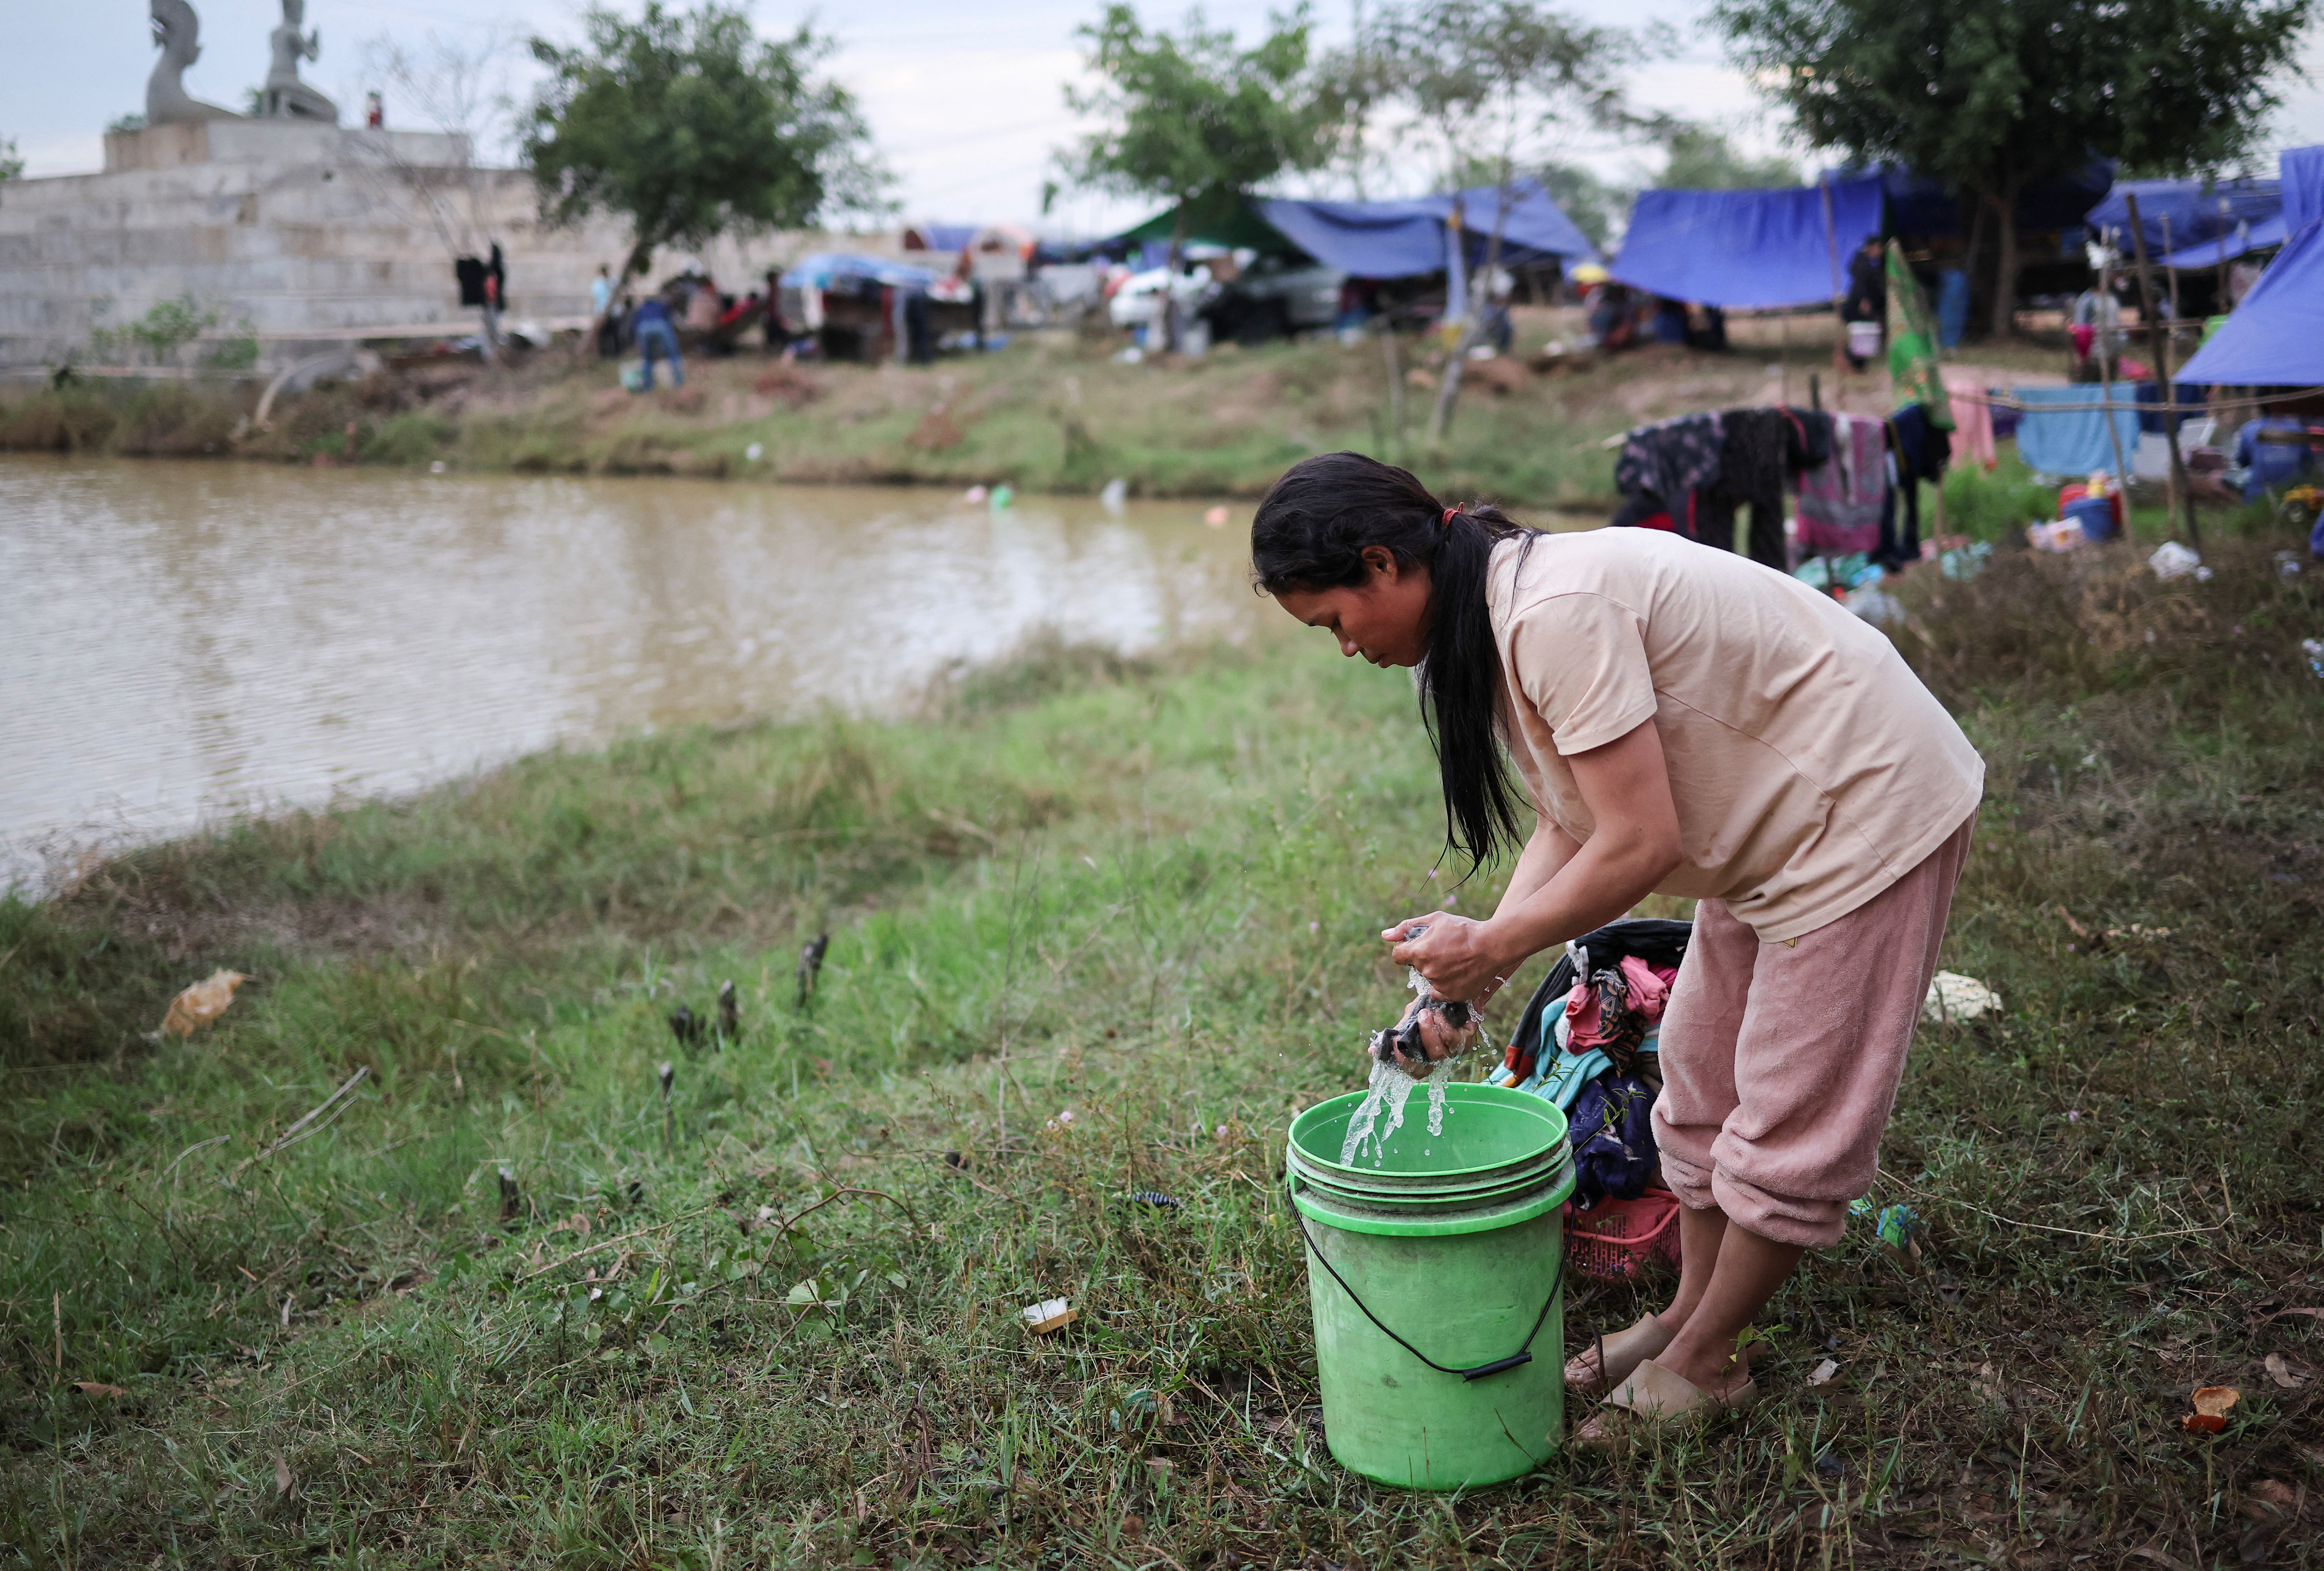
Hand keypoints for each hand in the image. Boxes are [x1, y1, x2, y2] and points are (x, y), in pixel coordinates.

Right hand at [1376, 994, 1479, 1071]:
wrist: (1454, 995)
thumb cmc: (1431, 1010)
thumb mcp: (1410, 1020)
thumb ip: (1397, 1034)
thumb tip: (1372, 1049)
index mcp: (1424, 1058)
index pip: (1413, 1072)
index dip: (1403, 1063)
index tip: (1394, 1044)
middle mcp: (1439, 1060)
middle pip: (1427, 1065)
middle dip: (1417, 1045)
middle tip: (1415, 1021)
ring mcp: (1454, 1053)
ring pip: (1440, 1053)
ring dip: (1430, 1033)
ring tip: (1425, 1013)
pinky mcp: (1467, 1042)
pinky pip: (1454, 1039)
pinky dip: (1444, 1026)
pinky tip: (1438, 1013)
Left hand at [1380, 912, 1509, 1008]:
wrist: (1493, 945)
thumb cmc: (1463, 929)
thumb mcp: (1435, 920)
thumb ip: (1407, 927)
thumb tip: (1384, 935)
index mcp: (1419, 952)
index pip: (1398, 956)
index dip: (1406, 949)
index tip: (1419, 946)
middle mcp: (1426, 971)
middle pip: (1416, 967)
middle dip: (1424, 958)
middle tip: (1444, 950)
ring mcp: (1440, 985)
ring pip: (1429, 979)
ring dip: (1437, 971)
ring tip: (1455, 960)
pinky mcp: (1452, 995)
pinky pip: (1441, 992)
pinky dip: (1446, 984)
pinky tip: (1458, 972)